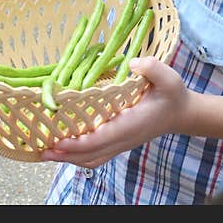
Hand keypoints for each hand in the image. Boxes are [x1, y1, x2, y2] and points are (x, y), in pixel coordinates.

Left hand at [41, 56, 190, 168]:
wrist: (182, 113)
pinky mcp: (118, 143)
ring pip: (91, 159)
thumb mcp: (169, 78)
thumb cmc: (172, 94)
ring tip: (45, 151)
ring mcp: (120, 144)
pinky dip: (77, 156)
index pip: (100, 139)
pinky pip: (95, 156)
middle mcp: (123, 138)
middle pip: (90, 154)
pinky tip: (63, 149)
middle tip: (40, 149)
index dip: (77, 143)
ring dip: (68, 158)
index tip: (57, 141)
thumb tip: (134, 64)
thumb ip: (154, 68)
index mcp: (131, 124)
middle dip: (65, 154)